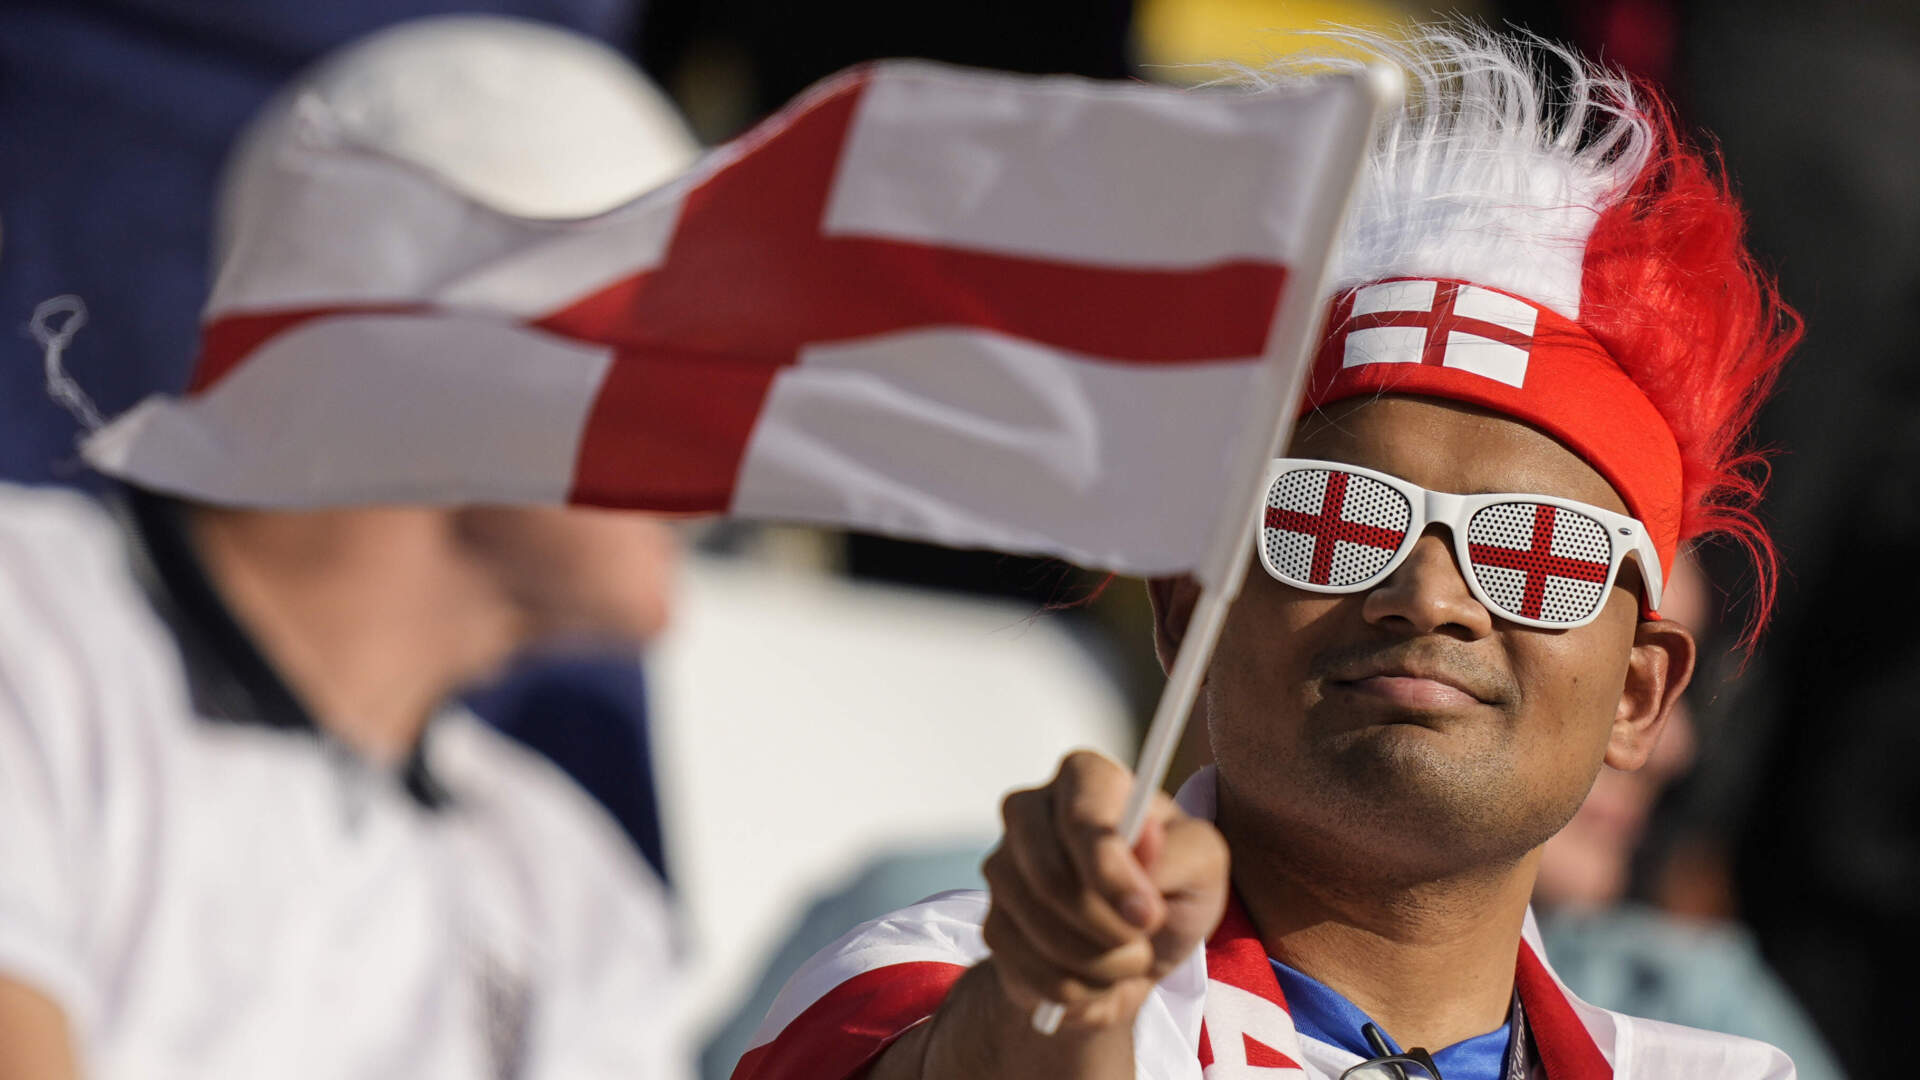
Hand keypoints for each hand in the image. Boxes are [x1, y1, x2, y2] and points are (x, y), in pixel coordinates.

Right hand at [981, 750, 1229, 1031]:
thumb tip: (1144, 841)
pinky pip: (1026, 968)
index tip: (1146, 915)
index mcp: (1085, 778)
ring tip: (1127, 958)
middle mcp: (1031, 811)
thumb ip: (1179, 850)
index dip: (1109, 871)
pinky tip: (1094, 974)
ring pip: (1037, 930)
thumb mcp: (1203, 866)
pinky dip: (1074, 987)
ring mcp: (1003, 867)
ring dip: (1097, 964)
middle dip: (1105, 928)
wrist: (1140, 952)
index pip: (1080, 817)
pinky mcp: (993, 923)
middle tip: (1142, 943)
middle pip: (1049, 878)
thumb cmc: (1174, 890)